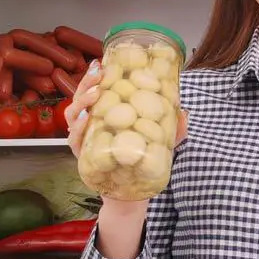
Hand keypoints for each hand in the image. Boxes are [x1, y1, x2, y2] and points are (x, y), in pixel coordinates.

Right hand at [63, 59, 188, 225]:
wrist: (132, 196)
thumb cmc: (142, 162)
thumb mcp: (161, 143)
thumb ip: (173, 129)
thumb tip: (185, 112)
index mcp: (106, 116)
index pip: (97, 91)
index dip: (95, 76)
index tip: (102, 62)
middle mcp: (91, 126)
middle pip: (81, 98)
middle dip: (86, 83)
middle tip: (98, 74)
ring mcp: (85, 141)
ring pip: (73, 116)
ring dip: (81, 102)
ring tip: (94, 95)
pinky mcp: (83, 158)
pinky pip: (74, 142)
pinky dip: (77, 130)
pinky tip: (86, 120)